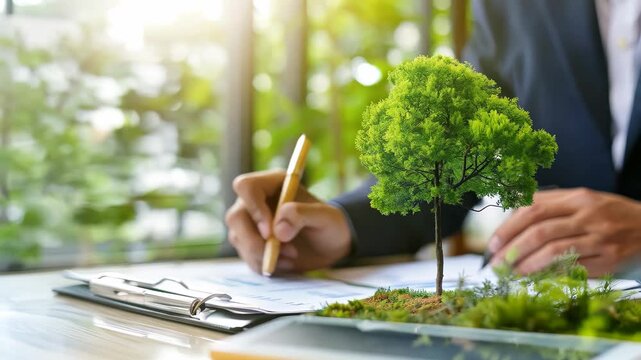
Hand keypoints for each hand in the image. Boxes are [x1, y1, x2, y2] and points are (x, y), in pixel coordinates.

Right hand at [225, 169, 351, 273]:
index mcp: (272, 184)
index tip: (270, 232)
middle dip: (256, 241)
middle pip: (235, 217)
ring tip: (293, 255)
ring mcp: (249, 222)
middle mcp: (255, 201)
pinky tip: (286, 263)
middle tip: (284, 251)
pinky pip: (246, 257)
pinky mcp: (250, 243)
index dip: (254, 209)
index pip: (246, 187)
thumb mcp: (326, 217)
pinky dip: (265, 264)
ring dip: (264, 254)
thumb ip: (303, 215)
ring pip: (238, 239)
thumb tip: (278, 230)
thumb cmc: (329, 225)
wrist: (329, 246)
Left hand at [488, 188, 640, 275]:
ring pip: (554, 252)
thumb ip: (549, 204)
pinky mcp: (609, 260)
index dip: (508, 228)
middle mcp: (588, 216)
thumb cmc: (607, 214)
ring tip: (511, 274)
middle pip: (540, 232)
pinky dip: (550, 274)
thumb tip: (509, 218)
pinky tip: (535, 278)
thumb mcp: (582, 200)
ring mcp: (600, 238)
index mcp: (577, 197)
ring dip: (527, 265)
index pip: (533, 210)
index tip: (492, 244)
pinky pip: (573, 269)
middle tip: (496, 264)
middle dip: (512, 250)